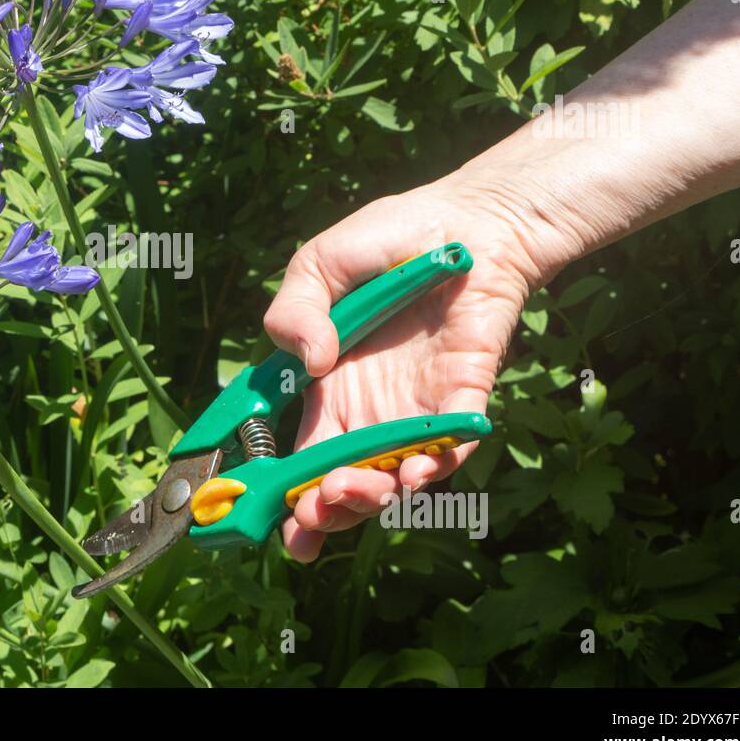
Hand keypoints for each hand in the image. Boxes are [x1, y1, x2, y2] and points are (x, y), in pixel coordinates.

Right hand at [262, 174, 560, 561]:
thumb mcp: (317, 265)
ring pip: (395, 477)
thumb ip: (293, 311)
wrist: (465, 222)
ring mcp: (420, 408)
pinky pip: (452, 446)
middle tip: (314, 510)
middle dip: (329, 510)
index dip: (288, 495)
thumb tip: (309, 361)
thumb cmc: (389, 240)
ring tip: (353, 488)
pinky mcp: (465, 396)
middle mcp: (372, 411)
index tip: (274, 519)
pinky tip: (414, 473)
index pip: (304, 458)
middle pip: (347, 481)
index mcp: (329, 390)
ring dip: (374, 498)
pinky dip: (435, 466)